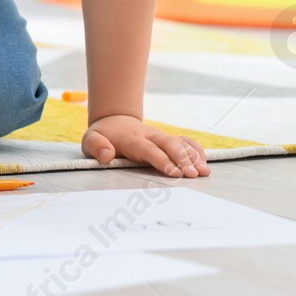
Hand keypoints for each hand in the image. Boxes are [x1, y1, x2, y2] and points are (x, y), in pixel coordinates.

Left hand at [82, 114, 208, 177]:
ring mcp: (161, 136)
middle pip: (170, 145)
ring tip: (204, 172)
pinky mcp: (168, 138)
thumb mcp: (90, 140)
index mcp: (133, 139)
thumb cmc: (103, 136)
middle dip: (183, 160)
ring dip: (193, 156)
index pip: (150, 150)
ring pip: (181, 143)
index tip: (174, 173)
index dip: (162, 160)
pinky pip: (185, 141)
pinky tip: (205, 162)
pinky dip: (196, 150)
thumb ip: (96, 146)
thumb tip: (106, 155)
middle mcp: (150, 136)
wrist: (114, 120)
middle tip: (193, 175)